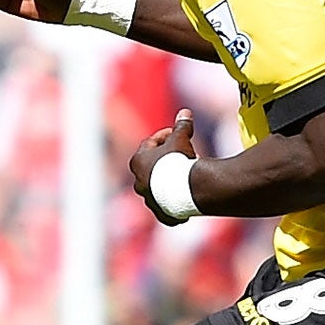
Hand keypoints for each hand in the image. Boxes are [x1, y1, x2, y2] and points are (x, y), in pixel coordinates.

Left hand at [131, 109, 197, 225]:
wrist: (187, 188)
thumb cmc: (179, 160)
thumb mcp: (180, 139)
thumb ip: (181, 126)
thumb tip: (185, 112)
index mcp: (138, 161)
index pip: (150, 144)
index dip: (165, 136)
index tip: (177, 133)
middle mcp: (138, 181)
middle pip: (152, 166)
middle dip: (166, 160)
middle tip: (183, 154)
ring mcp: (148, 198)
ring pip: (158, 188)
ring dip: (169, 182)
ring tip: (186, 176)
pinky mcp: (160, 212)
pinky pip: (166, 208)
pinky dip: (174, 203)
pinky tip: (185, 199)